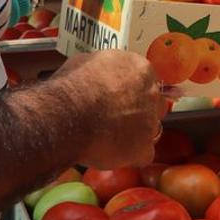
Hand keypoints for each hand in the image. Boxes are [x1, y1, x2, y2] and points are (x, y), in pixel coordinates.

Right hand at [57, 50, 163, 169]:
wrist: (66, 115)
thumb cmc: (71, 87)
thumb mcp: (87, 63)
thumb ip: (104, 69)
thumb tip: (100, 74)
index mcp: (140, 69)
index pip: (145, 81)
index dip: (131, 92)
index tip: (119, 98)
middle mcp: (151, 93)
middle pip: (153, 105)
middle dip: (139, 113)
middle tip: (117, 119)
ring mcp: (150, 122)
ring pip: (149, 131)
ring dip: (135, 135)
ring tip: (110, 139)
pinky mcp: (144, 148)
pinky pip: (142, 155)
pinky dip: (129, 157)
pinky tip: (111, 154)